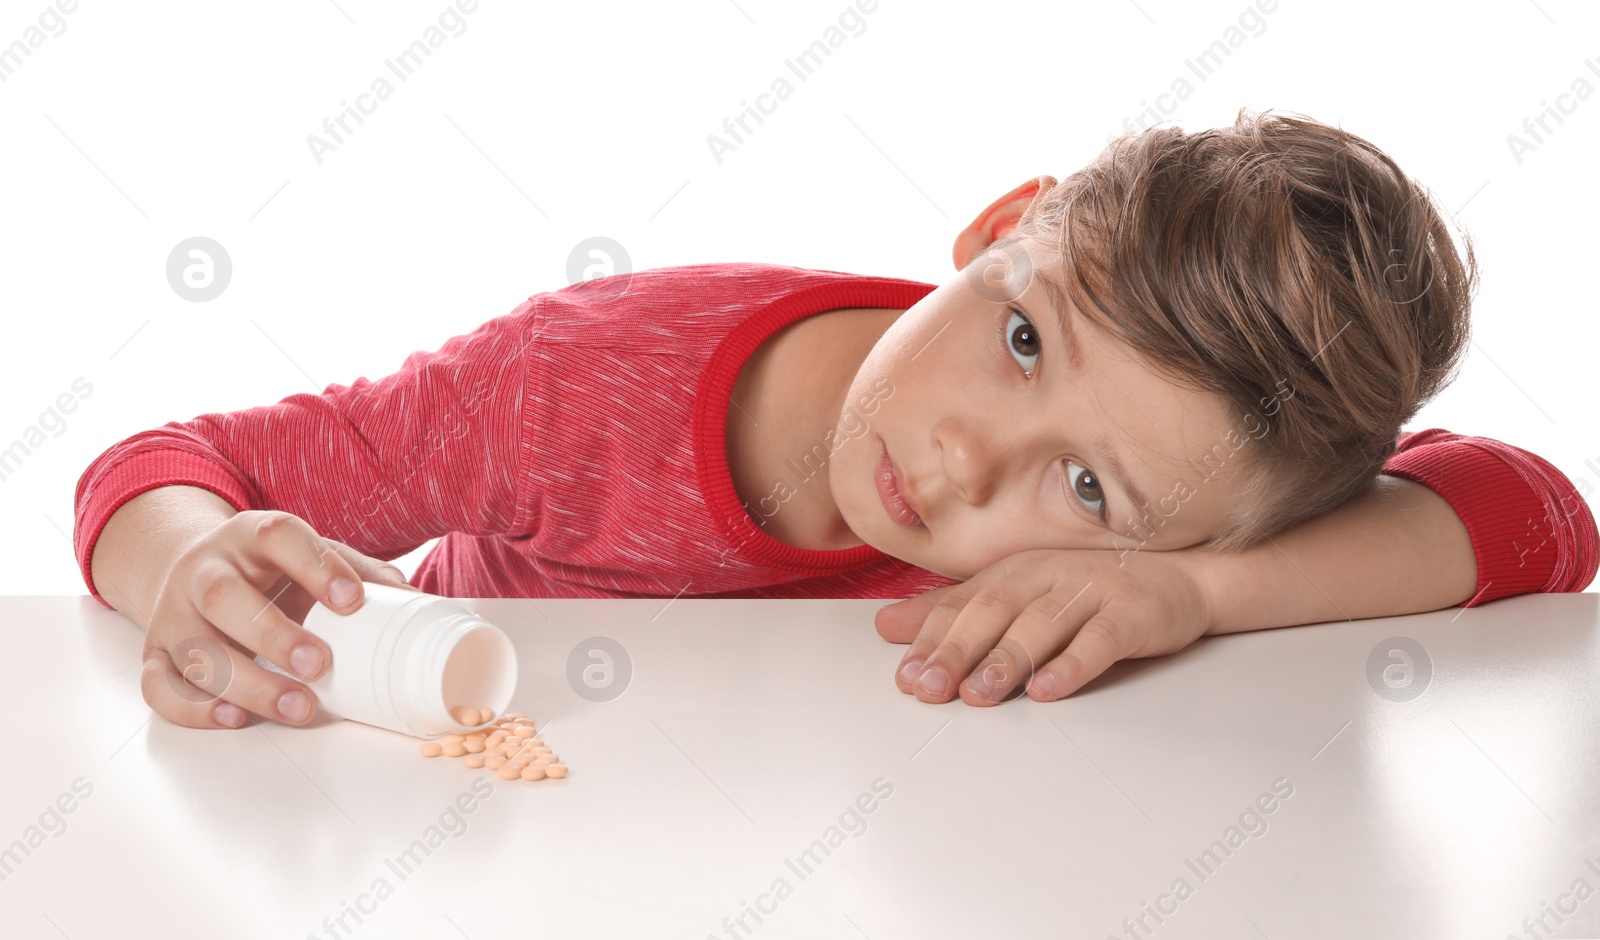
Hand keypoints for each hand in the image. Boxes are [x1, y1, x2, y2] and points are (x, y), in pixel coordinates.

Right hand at [143, 510, 422, 728]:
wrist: (192, 565)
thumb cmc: (269, 569)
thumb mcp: (311, 556)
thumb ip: (359, 573)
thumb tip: (412, 600)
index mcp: (252, 535)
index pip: (279, 537)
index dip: (316, 566)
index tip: (353, 601)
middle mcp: (204, 568)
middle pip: (224, 597)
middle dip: (272, 634)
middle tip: (320, 665)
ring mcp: (173, 611)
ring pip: (194, 648)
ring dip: (246, 683)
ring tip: (297, 707)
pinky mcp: (154, 651)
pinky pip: (157, 684)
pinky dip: (193, 707)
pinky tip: (233, 718)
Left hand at [874, 547, 1214, 704]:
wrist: (1181, 579)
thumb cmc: (1089, 591)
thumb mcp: (1017, 594)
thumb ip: (954, 611)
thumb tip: (885, 626)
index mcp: (1014, 572)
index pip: (962, 605)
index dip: (931, 639)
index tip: (905, 677)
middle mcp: (1046, 575)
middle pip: (993, 612)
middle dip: (957, 652)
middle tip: (931, 689)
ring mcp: (1090, 591)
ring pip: (1041, 625)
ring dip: (1008, 661)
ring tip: (980, 694)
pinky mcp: (1132, 613)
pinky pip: (1100, 639)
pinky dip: (1073, 664)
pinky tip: (1050, 689)